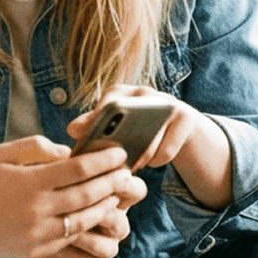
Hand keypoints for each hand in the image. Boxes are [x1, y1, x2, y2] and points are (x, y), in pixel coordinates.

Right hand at [0, 136, 134, 257]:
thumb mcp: (1, 153)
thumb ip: (36, 148)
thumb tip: (67, 152)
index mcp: (30, 182)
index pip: (80, 169)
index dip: (104, 160)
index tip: (119, 153)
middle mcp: (38, 209)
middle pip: (88, 194)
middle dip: (112, 182)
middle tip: (127, 172)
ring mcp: (38, 233)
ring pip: (84, 220)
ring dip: (105, 206)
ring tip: (116, 194)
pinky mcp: (35, 250)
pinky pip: (69, 238)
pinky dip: (86, 225)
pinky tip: (94, 215)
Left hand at [67, 86, 232, 208]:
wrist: (177, 126)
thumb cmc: (135, 128)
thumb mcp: (113, 126)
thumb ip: (91, 127)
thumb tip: (72, 130)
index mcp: (120, 92)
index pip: (107, 103)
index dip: (98, 123)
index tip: (93, 144)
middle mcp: (143, 92)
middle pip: (128, 119)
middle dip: (119, 145)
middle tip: (113, 164)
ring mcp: (166, 102)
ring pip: (148, 139)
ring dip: (138, 158)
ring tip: (132, 166)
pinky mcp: (186, 117)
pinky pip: (166, 149)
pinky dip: (156, 161)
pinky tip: (151, 162)